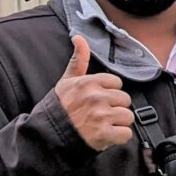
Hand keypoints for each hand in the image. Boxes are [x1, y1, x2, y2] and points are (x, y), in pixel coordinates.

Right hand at [54, 35, 133, 150]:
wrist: (48, 135)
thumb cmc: (59, 107)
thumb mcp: (67, 81)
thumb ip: (78, 60)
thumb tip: (79, 37)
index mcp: (89, 83)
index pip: (117, 83)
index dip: (109, 92)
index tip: (99, 99)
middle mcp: (96, 97)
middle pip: (125, 99)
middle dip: (115, 108)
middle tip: (100, 114)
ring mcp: (101, 116)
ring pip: (128, 116)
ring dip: (118, 123)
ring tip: (103, 125)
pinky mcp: (104, 134)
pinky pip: (126, 134)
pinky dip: (119, 137)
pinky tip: (106, 136)